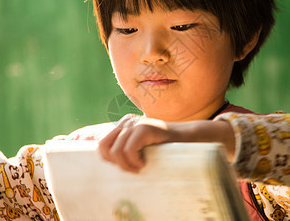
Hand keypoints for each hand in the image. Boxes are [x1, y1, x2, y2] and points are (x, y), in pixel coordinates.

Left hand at [98, 114, 234, 172]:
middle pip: (104, 147)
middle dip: (116, 163)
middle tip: (132, 168)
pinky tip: (146, 162)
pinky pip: (129, 150)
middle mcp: (127, 121)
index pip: (101, 144)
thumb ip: (124, 149)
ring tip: (141, 167)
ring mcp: (135, 123)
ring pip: (116, 151)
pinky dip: (135, 161)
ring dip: (128, 165)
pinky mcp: (145, 127)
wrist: (188, 140)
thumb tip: (104, 160)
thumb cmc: (164, 149)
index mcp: (124, 125)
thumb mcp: (140, 148)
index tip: (126, 167)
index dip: (108, 160)